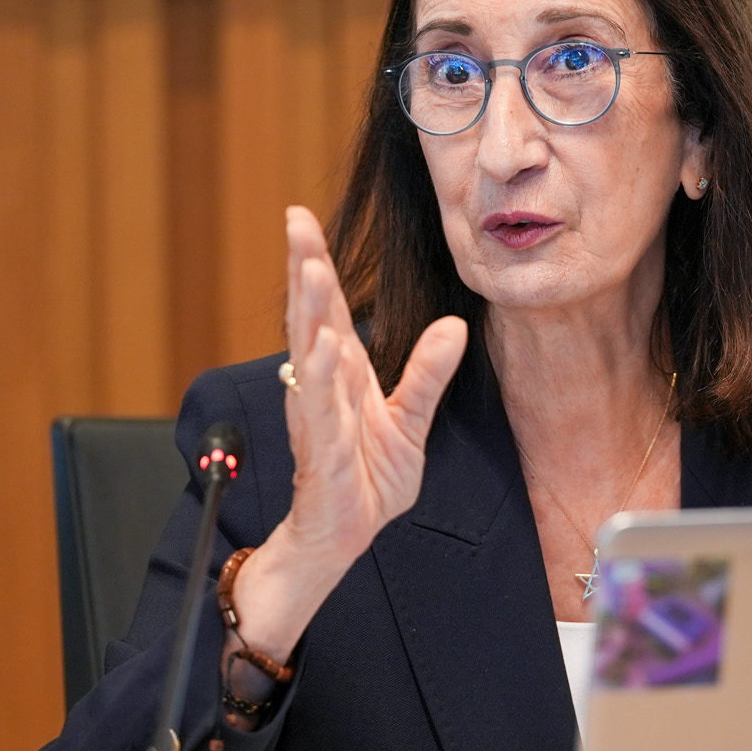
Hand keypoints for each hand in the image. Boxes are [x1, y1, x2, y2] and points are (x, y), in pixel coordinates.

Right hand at [231, 207, 466, 661]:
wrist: (345, 534)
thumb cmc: (366, 476)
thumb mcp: (410, 419)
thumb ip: (429, 372)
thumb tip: (456, 325)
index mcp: (342, 373)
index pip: (324, 307)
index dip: (314, 262)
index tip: (299, 215)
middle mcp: (322, 385)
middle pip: (309, 316)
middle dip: (304, 268)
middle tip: (295, 221)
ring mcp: (318, 414)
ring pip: (309, 354)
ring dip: (310, 311)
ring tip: (312, 269)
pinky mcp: (321, 449)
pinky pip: (320, 408)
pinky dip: (320, 377)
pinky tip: (322, 346)